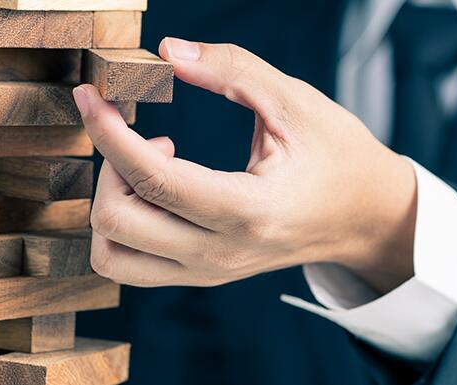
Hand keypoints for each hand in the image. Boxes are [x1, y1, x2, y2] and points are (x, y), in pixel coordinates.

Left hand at [72, 38, 417, 292]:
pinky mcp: (202, 274)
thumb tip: (166, 51)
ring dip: (111, 203)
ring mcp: (208, 271)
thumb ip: (231, 68)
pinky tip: (158, 188)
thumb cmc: (338, 155)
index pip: (153, 179)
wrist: (365, 218)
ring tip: (149, 166)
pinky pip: (132, 264)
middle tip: (136, 130)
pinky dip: (124, 225)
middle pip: (117, 224)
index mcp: (249, 209)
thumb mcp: (295, 102)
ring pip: (113, 257)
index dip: (108, 132)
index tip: (90, 95)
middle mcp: (221, 253)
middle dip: (108, 165)